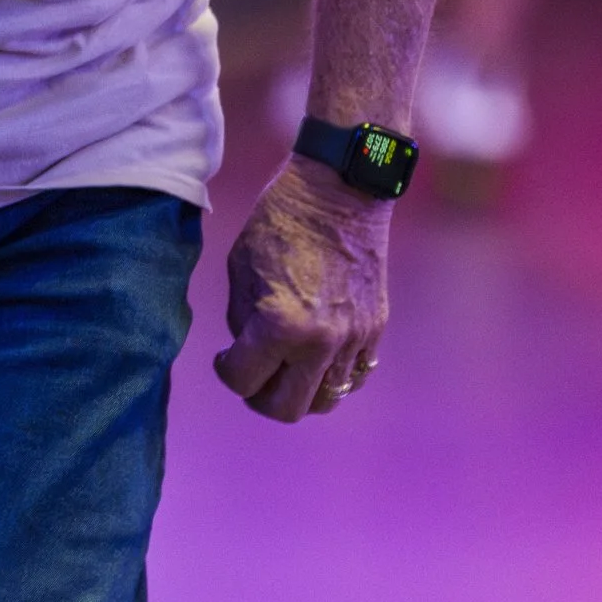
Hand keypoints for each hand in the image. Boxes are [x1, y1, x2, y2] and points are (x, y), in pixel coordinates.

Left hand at [213, 159, 390, 421]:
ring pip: (326, 400)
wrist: (341, 191)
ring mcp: (354, 339)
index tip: (225, 356)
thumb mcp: (240, 270)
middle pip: (287, 409)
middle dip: (260, 396)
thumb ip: (242, 321)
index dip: (226, 370)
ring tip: (286, 366)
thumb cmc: (281, 222)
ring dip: (299, 390)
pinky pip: (355, 376)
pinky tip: (315, 355)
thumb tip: (247, 350)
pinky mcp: (375, 330)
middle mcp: (322, 342)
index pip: (243, 381)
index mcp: (281, 325)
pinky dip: (332, 375)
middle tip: (253, 374)